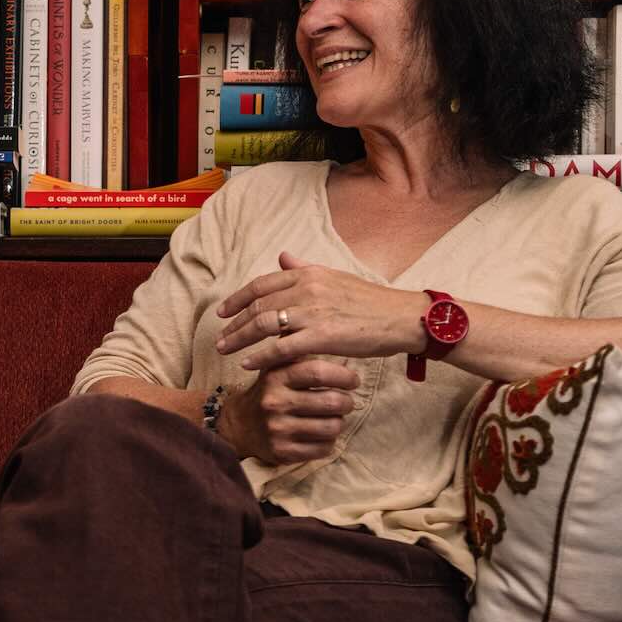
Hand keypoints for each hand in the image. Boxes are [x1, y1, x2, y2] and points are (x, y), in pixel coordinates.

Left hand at [213, 251, 430, 374]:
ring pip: (264, 325)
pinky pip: (282, 348)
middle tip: (219, 337)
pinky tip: (247, 364)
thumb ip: (305, 269)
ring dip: (240, 338)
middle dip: (234, 322)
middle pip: (258, 305)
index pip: (262, 284)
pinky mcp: (322, 336)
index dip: (238, 298)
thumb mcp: (335, 278)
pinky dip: (260, 356)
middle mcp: (308, 289)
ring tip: (225, 350)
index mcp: (309, 274)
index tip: (223, 312)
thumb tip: (282, 257)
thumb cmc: (371, 302)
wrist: (402, 318)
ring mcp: (314, 312)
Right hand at [217, 359, 362, 464]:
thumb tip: (306, 317)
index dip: (343, 376)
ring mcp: (278, 429)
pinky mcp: (283, 452)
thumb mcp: (274, 366)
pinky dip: (329, 442)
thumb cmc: (268, 391)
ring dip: (339, 422)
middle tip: (345, 401)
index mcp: (276, 377)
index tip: (352, 379)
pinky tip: (321, 435)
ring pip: (332, 427)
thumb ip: (290, 345)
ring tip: (333, 417)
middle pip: (332, 402)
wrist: (239, 426)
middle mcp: (275, 403)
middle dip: (347, 402)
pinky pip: (323, 449)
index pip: (318, 373)